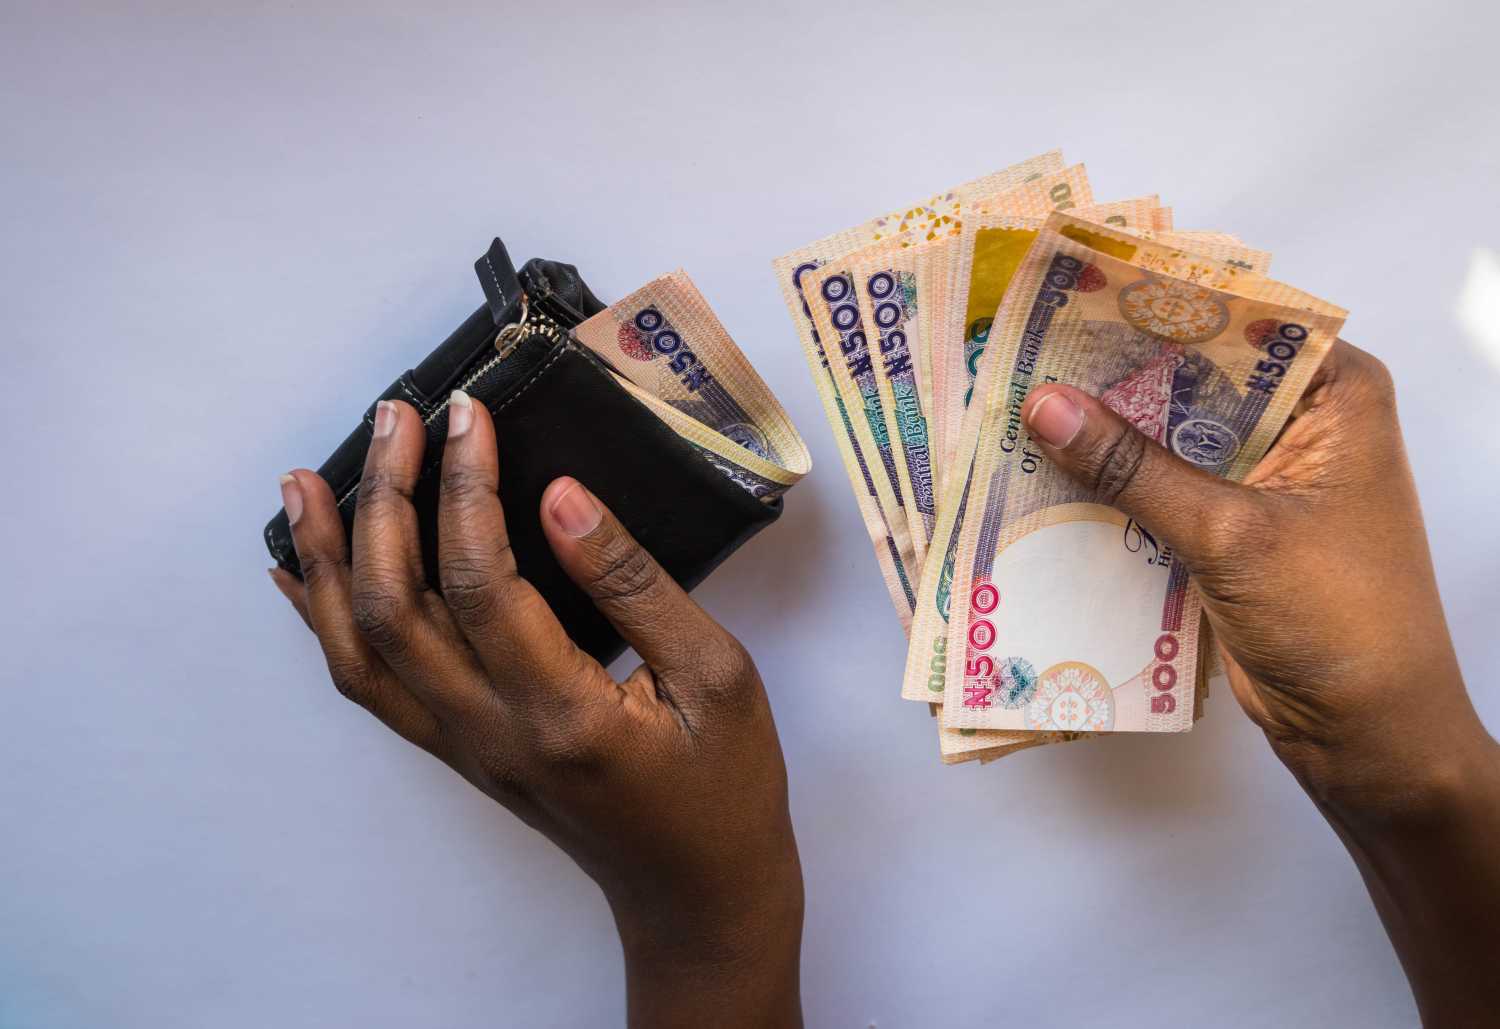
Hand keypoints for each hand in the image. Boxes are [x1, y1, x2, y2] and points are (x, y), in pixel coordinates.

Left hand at [270, 393, 802, 1027]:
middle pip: (394, 607)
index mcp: (560, 713)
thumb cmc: (724, 787)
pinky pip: (370, 686)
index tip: (469, 416)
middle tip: (395, 419)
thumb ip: (636, 586)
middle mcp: (489, 733)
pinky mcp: (457, 751)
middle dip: (385, 502)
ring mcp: (462, 747)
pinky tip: (303, 576)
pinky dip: (326, 624)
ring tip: (305, 484)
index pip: (482, 582)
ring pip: (359, 650)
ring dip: (326, 561)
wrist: (695, 891)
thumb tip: (562, 497)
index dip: (465, 488)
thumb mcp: (716, 675)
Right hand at [1020, 339, 1488, 809]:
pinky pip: (1162, 486)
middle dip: (1115, 373)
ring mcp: (1265, 473)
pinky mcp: (1232, 523)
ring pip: (1170, 433)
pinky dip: (1115, 485)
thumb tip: (1043, 405)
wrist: (1366, 733)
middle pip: (1193, 376)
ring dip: (1107, 432)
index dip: (1152, 308)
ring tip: (1017, 406)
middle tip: (1024, 352)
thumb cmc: (1336, 620)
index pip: (1234, 321)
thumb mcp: (1229, 533)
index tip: (1068, 294)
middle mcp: (1302, 419)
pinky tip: (1046, 474)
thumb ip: (1133, 468)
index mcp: (1335, 392)